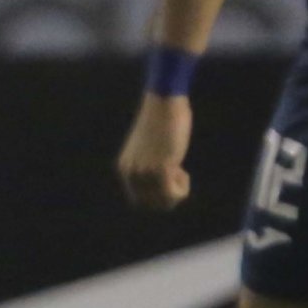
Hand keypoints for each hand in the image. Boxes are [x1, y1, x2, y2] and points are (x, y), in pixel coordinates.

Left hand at [117, 94, 193, 211]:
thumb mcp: (149, 150)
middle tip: (175, 173)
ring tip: (179, 169)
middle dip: (168, 195)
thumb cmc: (161, 121)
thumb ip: (149, 168)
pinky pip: (174, 195)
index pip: (139, 200)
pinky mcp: (160, 168)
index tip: (166, 176)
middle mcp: (130, 173)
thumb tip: (160, 190)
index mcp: (124, 168)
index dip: (157, 194)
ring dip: (177, 191)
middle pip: (152, 205)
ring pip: (165, 202)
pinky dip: (183, 188)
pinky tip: (181, 168)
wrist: (164, 101)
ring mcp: (144, 171)